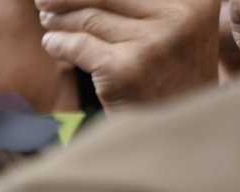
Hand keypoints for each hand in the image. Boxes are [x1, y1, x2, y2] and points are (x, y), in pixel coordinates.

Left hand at [37, 0, 220, 108]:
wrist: (177, 131)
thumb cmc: (172, 77)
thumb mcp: (174, 30)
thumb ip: (142, 6)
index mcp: (196, 0)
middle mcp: (179, 16)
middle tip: (43, 1)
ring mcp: (152, 43)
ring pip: (90, 19)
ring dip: (60, 19)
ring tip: (47, 20)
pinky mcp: (124, 69)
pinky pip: (79, 46)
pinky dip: (59, 43)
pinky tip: (51, 43)